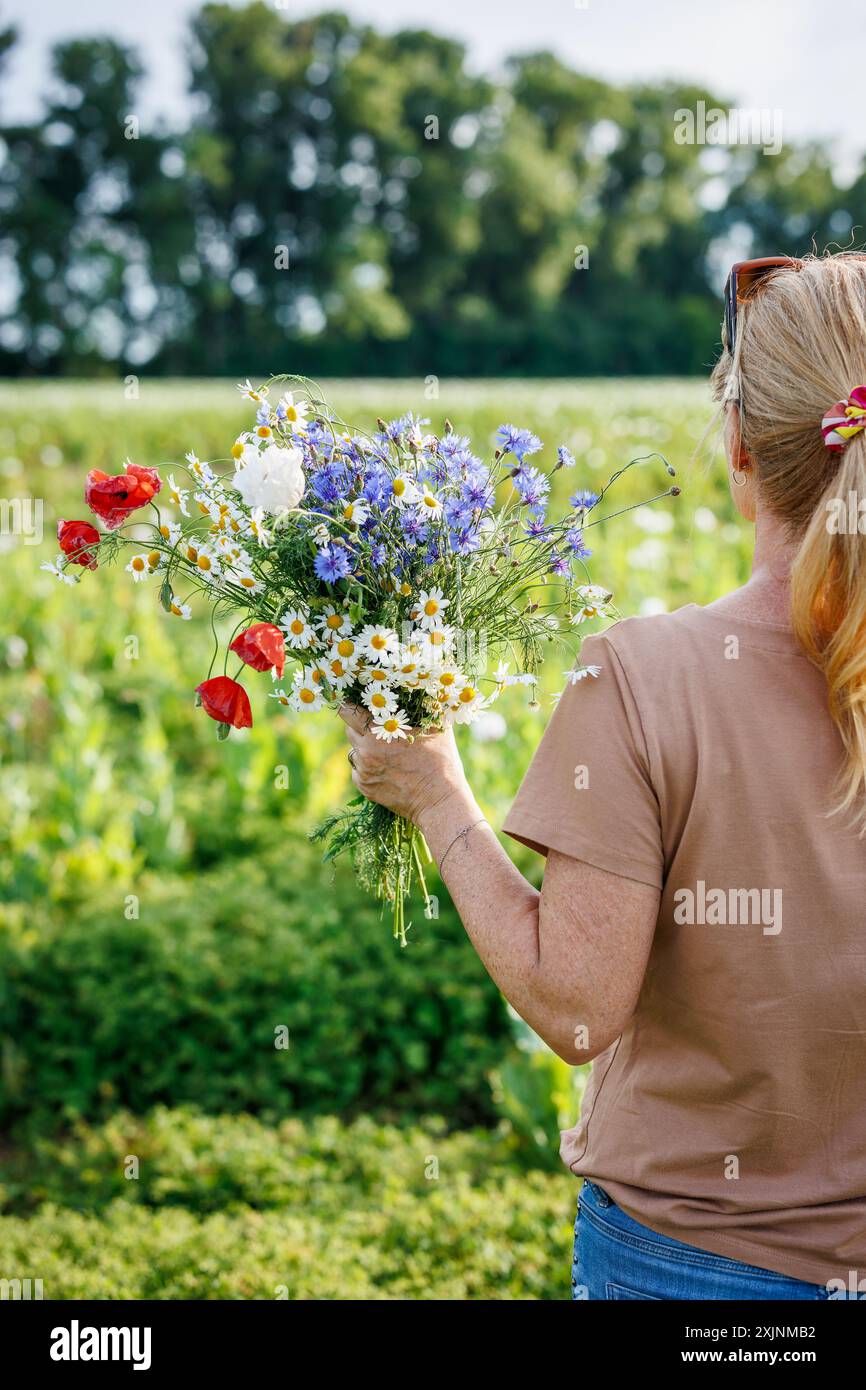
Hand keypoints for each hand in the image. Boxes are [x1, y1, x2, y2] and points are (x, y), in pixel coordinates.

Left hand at [339, 704, 471, 826]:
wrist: (439, 800)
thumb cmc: (441, 760)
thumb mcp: (435, 726)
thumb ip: (421, 707)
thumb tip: (416, 688)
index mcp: (380, 731)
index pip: (347, 711)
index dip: (350, 705)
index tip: (356, 704)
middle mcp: (366, 750)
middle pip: (348, 729)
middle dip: (359, 726)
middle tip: (377, 728)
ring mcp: (363, 770)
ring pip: (353, 750)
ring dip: (364, 748)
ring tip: (387, 752)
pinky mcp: (364, 787)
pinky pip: (357, 770)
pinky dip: (367, 768)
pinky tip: (388, 770)